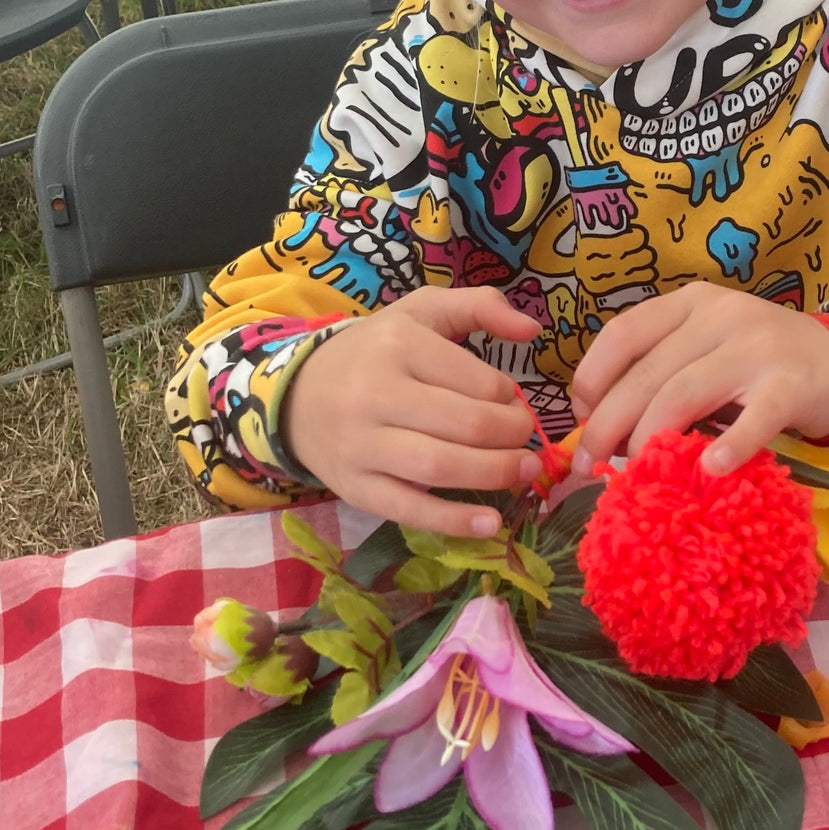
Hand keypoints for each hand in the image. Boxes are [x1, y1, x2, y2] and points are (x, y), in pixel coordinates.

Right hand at [280, 288, 540, 535]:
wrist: (296, 396)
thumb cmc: (374, 353)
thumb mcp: (421, 313)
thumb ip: (480, 306)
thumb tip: (532, 328)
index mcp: (399, 344)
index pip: (478, 380)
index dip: (510, 397)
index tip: (513, 404)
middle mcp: (375, 393)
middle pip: (466, 425)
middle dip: (512, 437)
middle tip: (527, 441)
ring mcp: (361, 445)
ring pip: (440, 467)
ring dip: (495, 475)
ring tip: (524, 472)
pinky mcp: (354, 488)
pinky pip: (409, 510)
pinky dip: (454, 522)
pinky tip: (491, 524)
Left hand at [570, 283, 828, 474]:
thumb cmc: (759, 360)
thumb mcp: (708, 346)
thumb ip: (665, 370)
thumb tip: (604, 425)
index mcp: (691, 303)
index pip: (624, 332)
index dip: (592, 376)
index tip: (581, 415)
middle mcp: (720, 316)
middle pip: (649, 372)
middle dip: (609, 422)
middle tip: (588, 465)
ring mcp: (757, 349)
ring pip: (685, 392)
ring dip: (651, 437)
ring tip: (635, 473)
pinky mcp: (790, 386)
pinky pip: (754, 418)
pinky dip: (730, 445)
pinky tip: (710, 470)